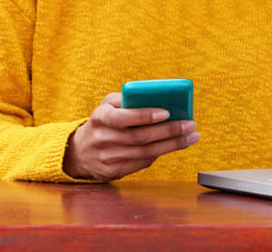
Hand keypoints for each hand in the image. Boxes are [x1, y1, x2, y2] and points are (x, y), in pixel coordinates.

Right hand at [63, 92, 199, 180]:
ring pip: (146, 153)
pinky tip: (174, 145)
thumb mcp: (107, 105)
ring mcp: (107, 158)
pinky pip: (142, 163)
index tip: (166, 112)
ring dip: (172, 144)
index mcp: (100, 118)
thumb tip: (158, 99)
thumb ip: (128, 99)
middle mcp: (102, 139)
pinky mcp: (113, 172)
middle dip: (169, 131)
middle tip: (190, 125)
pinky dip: (161, 153)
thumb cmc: (102, 122)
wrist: (80, 151)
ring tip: (191, 136)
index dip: (144, 115)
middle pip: (140, 137)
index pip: (122, 117)